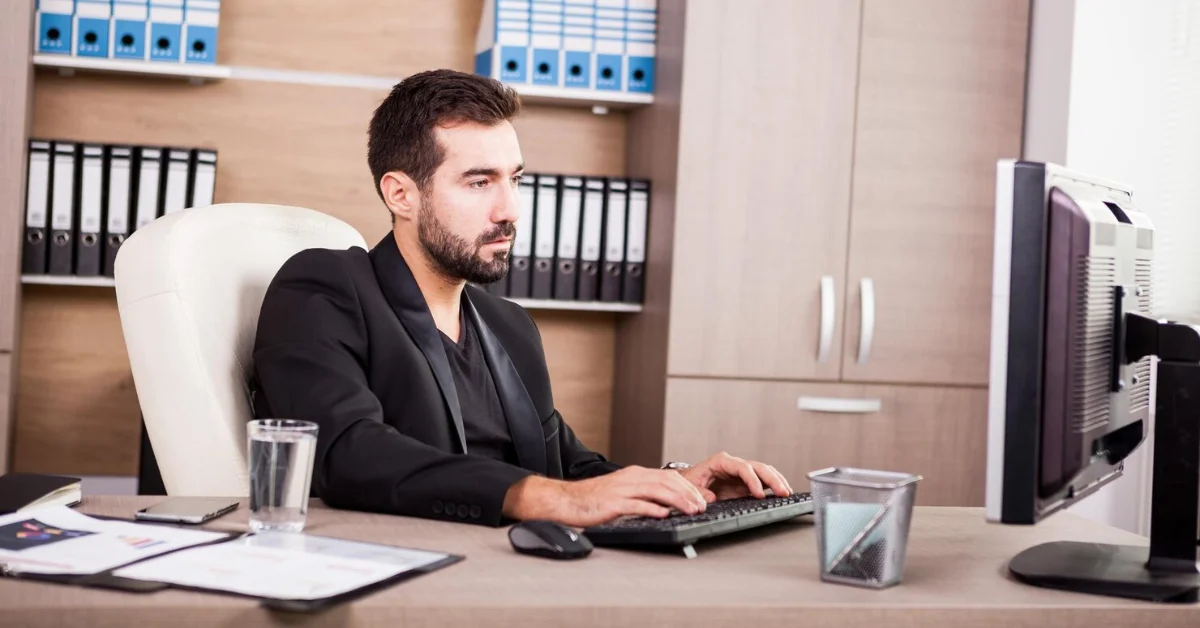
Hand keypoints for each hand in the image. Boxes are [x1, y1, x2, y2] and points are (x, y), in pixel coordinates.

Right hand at [502, 466, 709, 527]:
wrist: (566, 500)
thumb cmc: (593, 499)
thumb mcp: (622, 493)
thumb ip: (643, 496)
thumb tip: (666, 506)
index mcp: (635, 474)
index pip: (668, 476)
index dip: (688, 487)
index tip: (702, 498)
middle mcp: (631, 478)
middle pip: (667, 481)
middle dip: (688, 493)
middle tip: (703, 506)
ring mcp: (622, 489)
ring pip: (657, 490)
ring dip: (677, 501)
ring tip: (691, 510)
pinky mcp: (612, 503)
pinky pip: (636, 504)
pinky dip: (652, 509)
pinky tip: (664, 515)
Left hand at [679, 451, 792, 501]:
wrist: (689, 482)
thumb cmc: (690, 481)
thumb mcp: (690, 486)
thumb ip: (700, 492)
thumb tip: (712, 498)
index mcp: (721, 461)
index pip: (742, 468)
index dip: (753, 480)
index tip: (759, 494)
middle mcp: (734, 464)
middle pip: (758, 467)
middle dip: (772, 479)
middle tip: (783, 492)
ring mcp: (742, 472)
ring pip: (764, 471)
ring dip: (777, 481)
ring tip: (787, 492)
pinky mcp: (746, 481)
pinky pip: (764, 479)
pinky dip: (774, 485)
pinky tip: (782, 492)